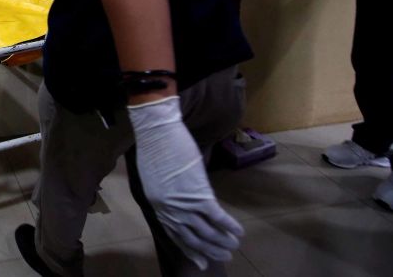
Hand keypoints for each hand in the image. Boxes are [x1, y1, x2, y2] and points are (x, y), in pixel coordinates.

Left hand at [128, 96, 243, 270]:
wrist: (158, 132)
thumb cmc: (154, 147)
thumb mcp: (155, 177)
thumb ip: (166, 192)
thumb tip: (179, 197)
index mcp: (157, 205)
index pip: (175, 235)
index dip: (189, 250)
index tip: (200, 261)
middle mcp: (169, 210)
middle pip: (192, 238)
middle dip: (208, 251)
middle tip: (223, 258)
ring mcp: (184, 204)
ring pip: (206, 232)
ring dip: (222, 242)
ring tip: (233, 247)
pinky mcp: (198, 194)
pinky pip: (217, 217)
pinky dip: (229, 226)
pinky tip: (238, 232)